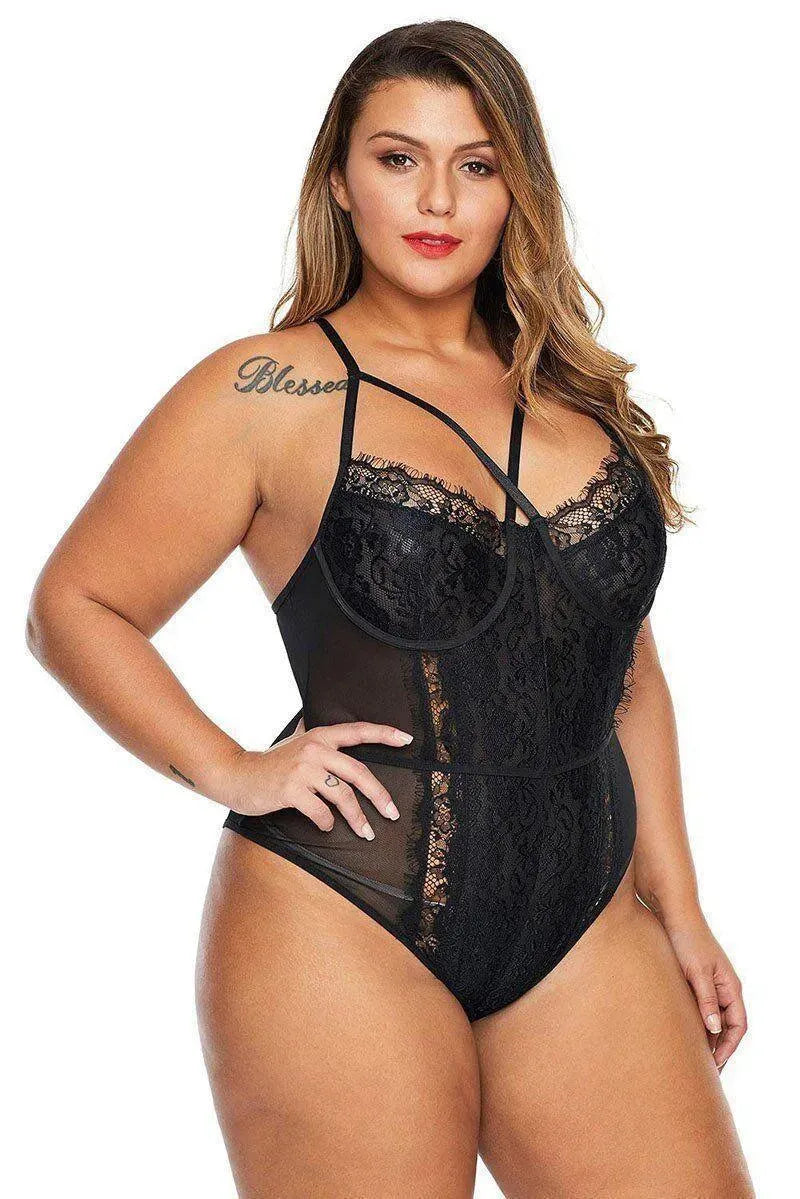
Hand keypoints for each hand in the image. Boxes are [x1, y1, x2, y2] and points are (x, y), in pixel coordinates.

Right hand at [221, 718, 412, 839]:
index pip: (357, 731)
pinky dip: (327, 822)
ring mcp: (302, 769)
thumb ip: (316, 739)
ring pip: (342, 796)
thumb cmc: (271, 763)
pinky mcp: (291, 790)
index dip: (384, 734)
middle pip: (359, 773)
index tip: (406, 740)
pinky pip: (320, 812)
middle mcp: (314, 749)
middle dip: (380, 796)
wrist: (238, 775)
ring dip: (357, 818)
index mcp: (320, 736)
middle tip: (392, 813)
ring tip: (366, 832)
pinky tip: (327, 826)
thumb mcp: (296, 742)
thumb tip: (335, 731)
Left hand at [663, 914, 746, 1070]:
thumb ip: (706, 1000)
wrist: (674, 913)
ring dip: (707, 1037)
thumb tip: (715, 1030)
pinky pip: (701, 1008)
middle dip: (719, 1048)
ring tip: (693, 1057)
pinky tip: (682, 1033)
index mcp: (730, 987)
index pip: (738, 1026)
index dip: (729, 1047)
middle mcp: (724, 987)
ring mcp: (711, 984)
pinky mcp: (695, 979)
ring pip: (714, 1018)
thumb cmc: (687, 940)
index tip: (714, 1066)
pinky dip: (697, 1023)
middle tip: (705, 1071)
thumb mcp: (697, 972)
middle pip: (728, 1026)